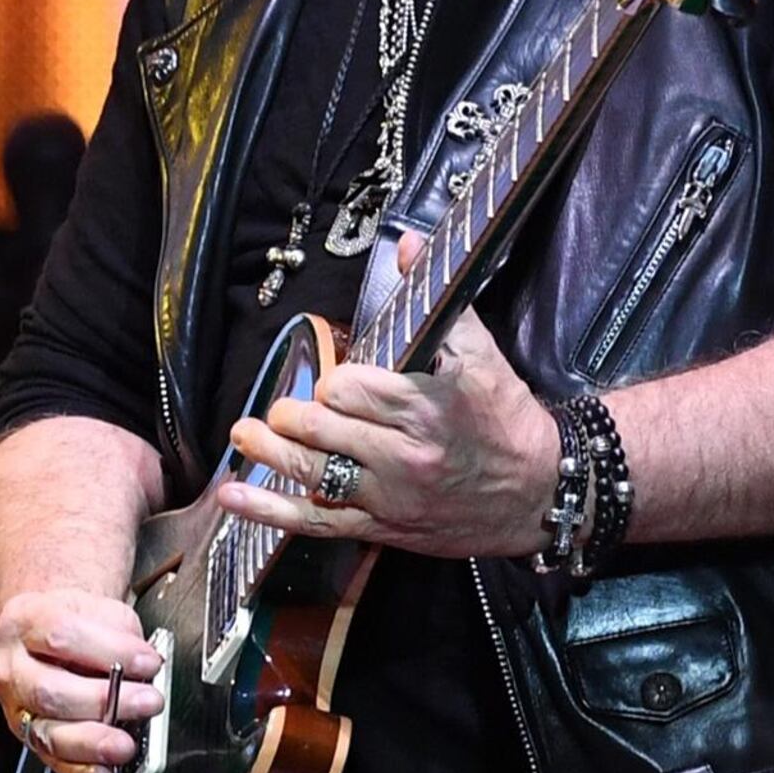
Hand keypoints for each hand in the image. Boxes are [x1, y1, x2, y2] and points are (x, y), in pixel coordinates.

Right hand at [0, 586, 165, 772]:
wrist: (48, 635)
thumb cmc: (75, 622)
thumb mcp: (99, 609)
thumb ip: (122, 635)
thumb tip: (146, 668)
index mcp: (26, 624)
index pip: (61, 637)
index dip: (109, 651)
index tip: (148, 662)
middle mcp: (14, 668)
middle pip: (49, 691)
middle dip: (103, 701)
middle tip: (146, 702)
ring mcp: (18, 708)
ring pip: (47, 732)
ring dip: (93, 742)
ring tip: (125, 744)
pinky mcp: (30, 738)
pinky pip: (52, 761)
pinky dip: (81, 771)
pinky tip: (103, 772)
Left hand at [221, 242, 560, 557]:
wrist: (541, 494)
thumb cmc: (508, 421)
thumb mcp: (483, 357)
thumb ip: (440, 304)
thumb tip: (408, 244)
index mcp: (424, 408)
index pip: (349, 389)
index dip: (334, 381)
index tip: (337, 381)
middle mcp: (402, 456)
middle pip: (322, 430)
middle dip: (295, 415)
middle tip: (286, 407)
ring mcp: (388, 497)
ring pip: (311, 473)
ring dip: (267, 452)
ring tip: (243, 432)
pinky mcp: (380, 527)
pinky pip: (316, 522)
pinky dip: (268, 511)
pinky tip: (232, 496)